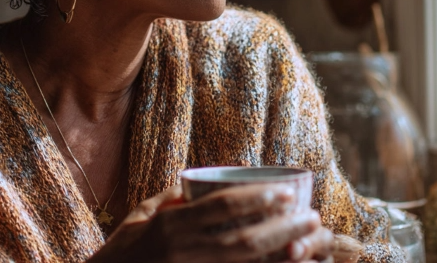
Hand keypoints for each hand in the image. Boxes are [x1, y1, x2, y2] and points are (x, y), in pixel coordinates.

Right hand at [90, 183, 335, 262]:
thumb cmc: (123, 250)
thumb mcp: (143, 215)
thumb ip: (175, 198)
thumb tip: (211, 180)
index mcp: (169, 224)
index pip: (221, 208)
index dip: (257, 199)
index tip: (287, 192)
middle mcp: (181, 251)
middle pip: (242, 241)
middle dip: (282, 229)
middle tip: (312, 217)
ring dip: (281, 256)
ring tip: (308, 243)